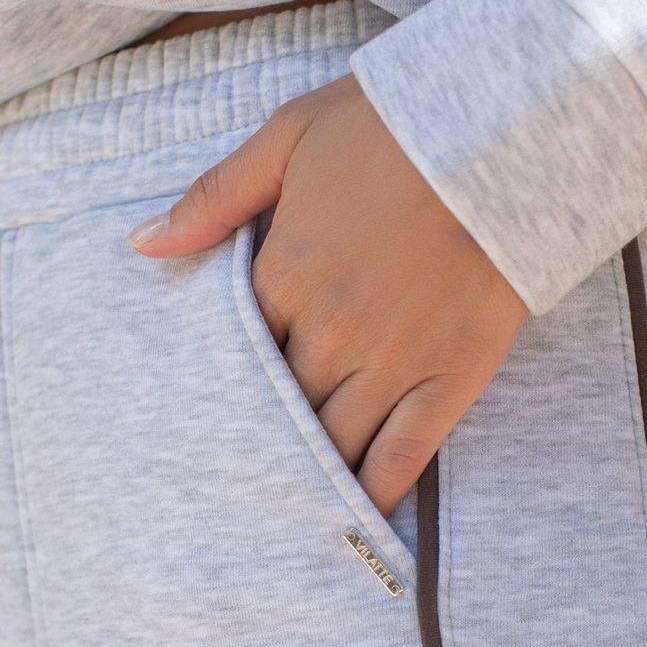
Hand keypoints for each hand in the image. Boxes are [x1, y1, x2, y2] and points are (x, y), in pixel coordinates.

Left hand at [126, 72, 528, 517]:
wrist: (502, 130)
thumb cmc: (393, 126)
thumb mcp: (288, 138)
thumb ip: (214, 198)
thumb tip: (143, 246)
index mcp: (285, 273)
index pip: (238, 351)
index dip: (229, 381)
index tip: (215, 408)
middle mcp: (329, 330)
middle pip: (280, 404)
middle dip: (262, 435)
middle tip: (239, 472)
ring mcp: (391, 361)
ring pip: (332, 439)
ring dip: (307, 473)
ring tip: (285, 509)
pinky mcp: (449, 378)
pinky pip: (402, 454)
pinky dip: (374, 491)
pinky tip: (356, 520)